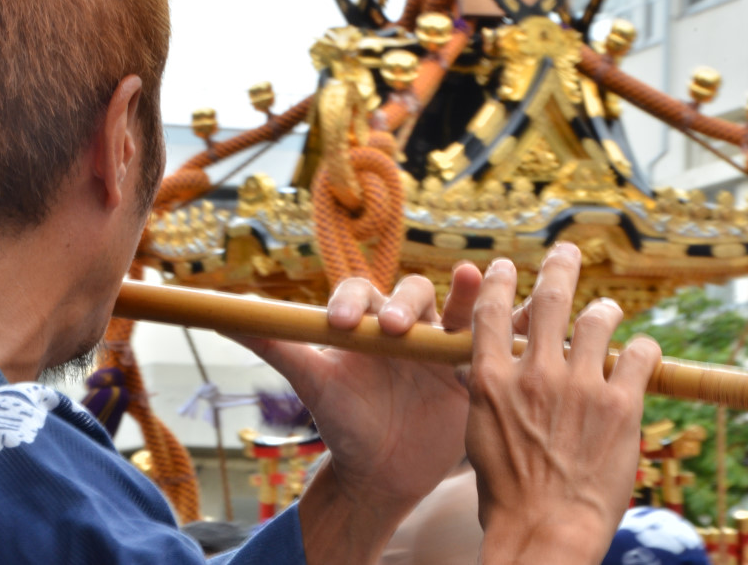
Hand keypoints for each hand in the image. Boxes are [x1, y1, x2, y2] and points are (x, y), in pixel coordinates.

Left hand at [234, 263, 483, 561]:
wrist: (383, 471)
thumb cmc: (343, 423)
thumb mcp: (312, 383)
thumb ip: (276, 348)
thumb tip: (221, 316)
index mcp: (365, 322)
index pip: (362, 292)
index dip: (353, 300)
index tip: (340, 323)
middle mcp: (405, 325)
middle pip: (414, 294)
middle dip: (405, 305)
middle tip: (391, 331)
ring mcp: (440, 345)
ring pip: (457, 308)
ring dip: (466, 293)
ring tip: (472, 277)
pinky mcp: (470, 369)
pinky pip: (491, 341)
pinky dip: (508, 325)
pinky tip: (525, 314)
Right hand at [464, 244, 660, 563]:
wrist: (543, 532)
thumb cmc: (507, 494)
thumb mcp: (480, 434)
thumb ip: (492, 395)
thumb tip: (499, 375)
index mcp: (492, 380)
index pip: (493, 311)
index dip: (500, 281)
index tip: (504, 266)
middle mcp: (535, 373)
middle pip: (551, 299)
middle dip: (560, 267)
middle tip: (567, 251)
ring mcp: (580, 387)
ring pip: (597, 320)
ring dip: (604, 310)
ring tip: (607, 310)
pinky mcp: (621, 406)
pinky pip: (640, 356)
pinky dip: (642, 350)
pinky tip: (641, 354)